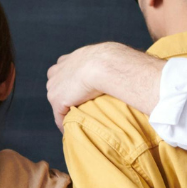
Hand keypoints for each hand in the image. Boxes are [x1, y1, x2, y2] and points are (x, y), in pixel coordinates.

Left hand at [45, 42, 162, 127]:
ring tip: (75, 122)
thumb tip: (131, 64)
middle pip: (56, 85)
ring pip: (57, 101)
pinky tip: (72, 131)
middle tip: (76, 108)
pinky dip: (64, 124)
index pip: (63, 70)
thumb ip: (112, 62)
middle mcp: (59, 69)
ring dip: (65, 111)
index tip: (78, 92)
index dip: (70, 82)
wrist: (106, 65)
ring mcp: (55, 84)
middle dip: (64, 95)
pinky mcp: (57, 98)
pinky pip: (58, 116)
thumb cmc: (115, 60)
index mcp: (71, 58)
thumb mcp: (111, 56)